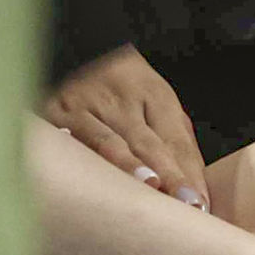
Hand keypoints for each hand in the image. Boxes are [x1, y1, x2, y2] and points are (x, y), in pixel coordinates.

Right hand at [44, 46, 213, 208]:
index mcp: (152, 92)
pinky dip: (83, 157)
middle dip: (169, 175)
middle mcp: (119, 98)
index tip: (200, 204)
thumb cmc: (121, 88)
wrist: (70, 49)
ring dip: (129, 165)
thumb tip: (196, 189)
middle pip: (147, 142)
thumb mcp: (155, 102)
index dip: (189, 173)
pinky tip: (92, 177)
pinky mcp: (54, 114)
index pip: (175, 139)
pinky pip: (70, 139)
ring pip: (109, 141)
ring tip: (149, 185)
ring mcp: (85, 105)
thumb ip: (176, 141)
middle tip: (185, 203)